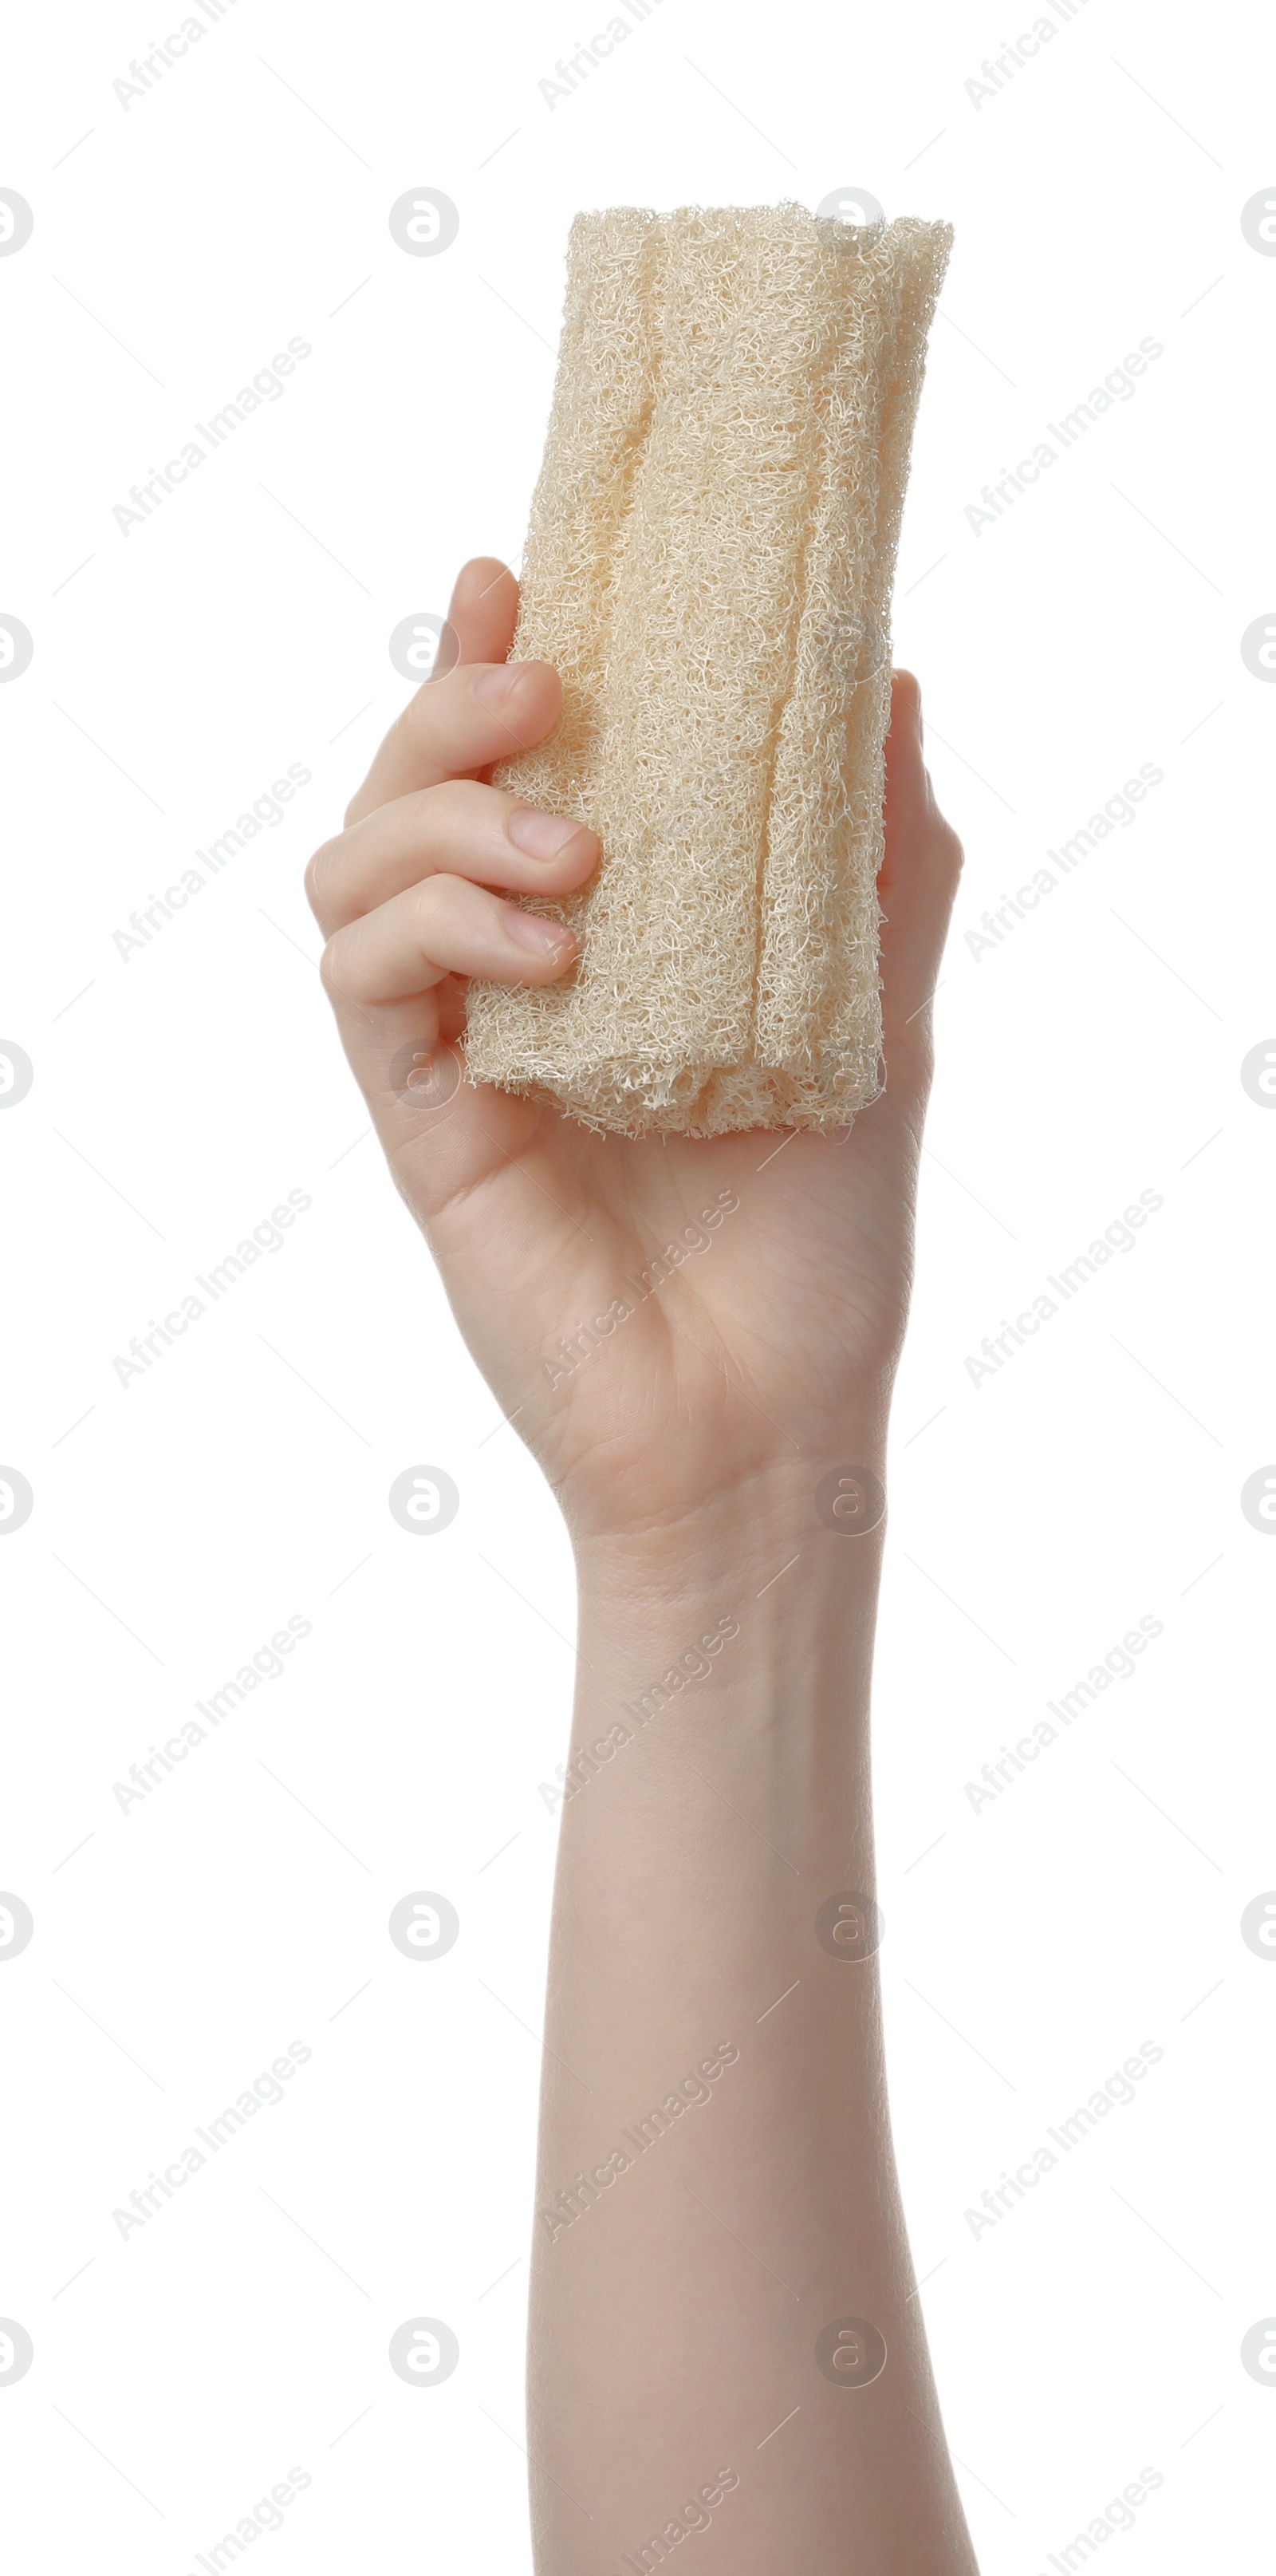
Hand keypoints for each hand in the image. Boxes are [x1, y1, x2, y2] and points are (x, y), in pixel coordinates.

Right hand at [305, 555, 962, 1548]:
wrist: (770, 1415)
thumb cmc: (822, 1240)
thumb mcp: (880, 1018)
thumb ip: (883, 861)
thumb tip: (887, 681)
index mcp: (607, 940)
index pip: (512, 768)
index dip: (493, 659)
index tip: (518, 571)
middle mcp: (513, 979)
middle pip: (404, 793)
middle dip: (445, 708)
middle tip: (537, 682)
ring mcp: (458, 1049)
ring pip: (352, 871)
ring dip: (436, 819)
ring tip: (564, 846)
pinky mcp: (422, 1123)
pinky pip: (361, 982)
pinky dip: (430, 928)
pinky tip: (543, 947)